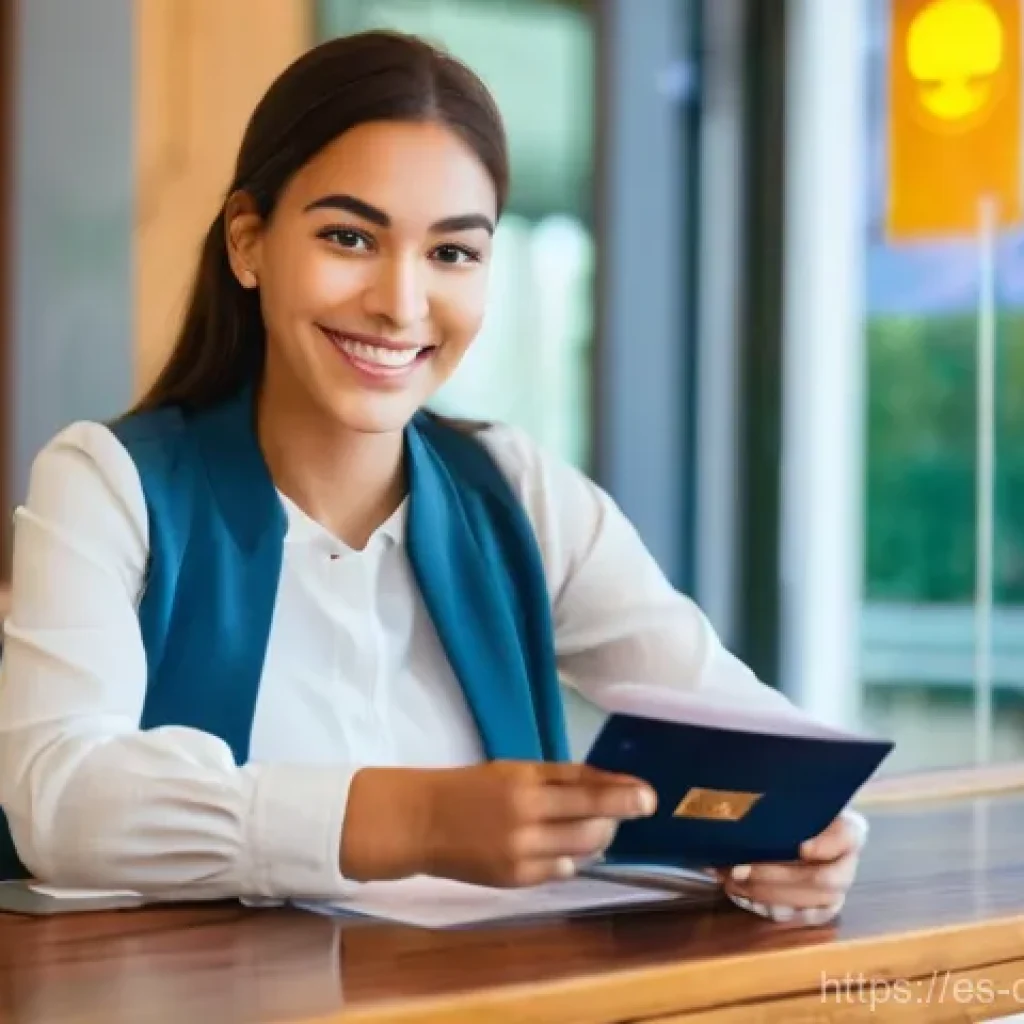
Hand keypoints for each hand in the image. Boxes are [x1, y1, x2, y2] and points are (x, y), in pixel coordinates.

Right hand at [340, 761, 656, 886]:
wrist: (422, 822)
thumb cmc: (470, 788)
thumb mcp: (512, 770)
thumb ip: (557, 778)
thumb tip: (605, 784)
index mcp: (525, 784)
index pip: (587, 788)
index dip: (622, 793)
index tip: (649, 796)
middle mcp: (527, 818)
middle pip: (592, 823)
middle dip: (616, 817)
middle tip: (625, 809)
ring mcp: (522, 854)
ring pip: (582, 850)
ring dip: (598, 838)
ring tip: (595, 827)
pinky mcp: (516, 880)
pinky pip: (560, 870)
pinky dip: (569, 858)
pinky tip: (562, 848)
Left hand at [715, 809, 867, 923]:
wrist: (790, 824)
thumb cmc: (787, 805)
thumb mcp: (789, 795)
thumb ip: (780, 802)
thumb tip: (750, 804)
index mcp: (849, 829)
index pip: (848, 837)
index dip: (828, 845)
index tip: (802, 847)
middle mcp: (848, 864)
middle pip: (823, 880)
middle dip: (776, 877)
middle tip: (740, 869)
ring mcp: (836, 892)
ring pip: (807, 905)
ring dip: (764, 894)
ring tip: (731, 879)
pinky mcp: (817, 911)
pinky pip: (794, 916)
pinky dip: (763, 906)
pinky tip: (739, 892)